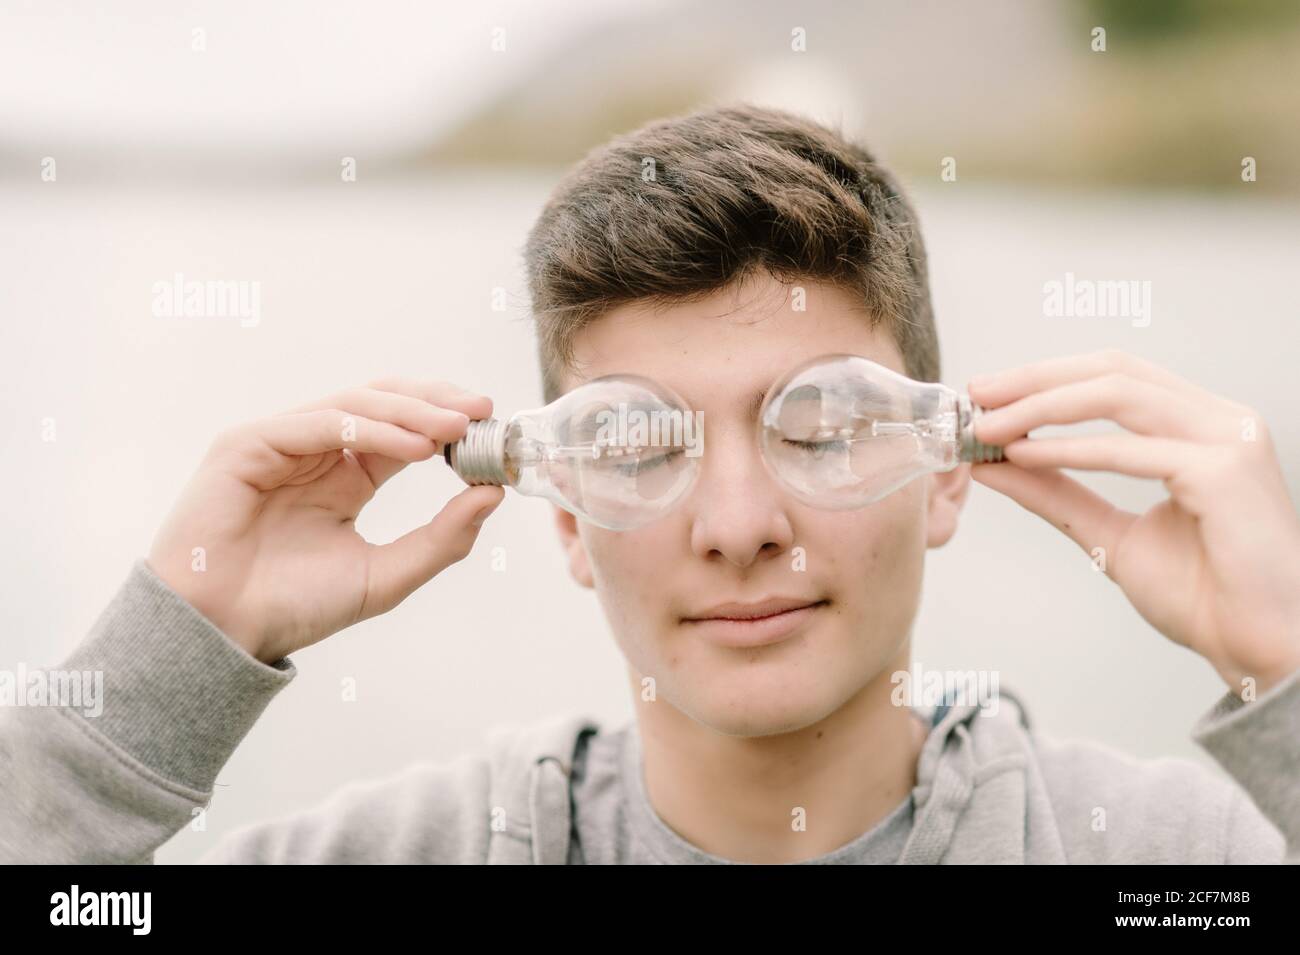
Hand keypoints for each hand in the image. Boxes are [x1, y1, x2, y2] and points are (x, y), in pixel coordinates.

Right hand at [146, 378, 504, 663]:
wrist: (224, 634)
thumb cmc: (295, 607)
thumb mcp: (386, 576)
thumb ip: (441, 538)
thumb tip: (493, 495)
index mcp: (347, 478)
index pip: (405, 430)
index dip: (448, 423)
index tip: (492, 427)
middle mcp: (317, 452)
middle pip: (384, 403)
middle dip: (435, 401)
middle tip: (481, 409)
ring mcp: (281, 443)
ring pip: (356, 404)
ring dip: (411, 411)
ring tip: (454, 427)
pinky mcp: (248, 443)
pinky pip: (320, 422)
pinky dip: (371, 428)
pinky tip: (414, 446)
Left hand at [968, 349, 1299, 695]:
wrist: (1260, 651)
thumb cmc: (1204, 596)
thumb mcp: (1107, 534)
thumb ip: (1056, 493)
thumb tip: (992, 461)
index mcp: (1201, 427)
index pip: (1114, 377)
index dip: (1046, 378)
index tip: (986, 395)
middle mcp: (1221, 421)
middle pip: (1113, 371)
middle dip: (1035, 379)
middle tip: (976, 395)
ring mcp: (1229, 440)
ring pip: (1118, 395)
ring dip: (1042, 406)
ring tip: (989, 427)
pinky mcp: (1225, 472)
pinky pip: (1131, 450)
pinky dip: (1069, 449)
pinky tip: (1023, 455)